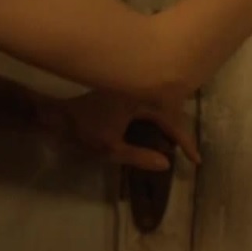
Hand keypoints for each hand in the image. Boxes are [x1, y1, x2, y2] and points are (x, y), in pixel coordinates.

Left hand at [36, 90, 200, 171]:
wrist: (56, 113)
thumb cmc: (82, 129)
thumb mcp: (110, 149)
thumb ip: (139, 156)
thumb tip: (166, 163)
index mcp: (138, 98)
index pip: (170, 120)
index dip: (185, 141)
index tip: (195, 160)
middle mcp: (138, 88)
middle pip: (169, 108)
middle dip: (180, 131)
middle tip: (188, 153)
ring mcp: (130, 86)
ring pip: (159, 103)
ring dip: (169, 122)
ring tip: (175, 144)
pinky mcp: (123, 89)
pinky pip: (149, 101)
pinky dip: (157, 116)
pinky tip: (157, 130)